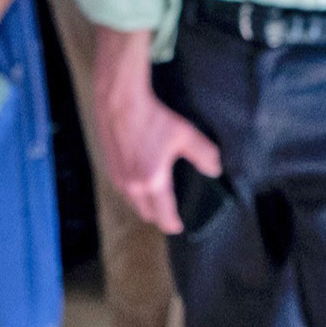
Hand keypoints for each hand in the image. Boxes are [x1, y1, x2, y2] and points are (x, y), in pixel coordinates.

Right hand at [91, 30, 218, 232]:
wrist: (119, 102)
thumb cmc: (151, 118)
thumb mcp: (185, 134)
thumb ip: (204, 155)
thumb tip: (215, 169)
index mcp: (152, 182)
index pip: (164, 217)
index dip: (174, 224)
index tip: (180, 224)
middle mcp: (133, 186)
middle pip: (147, 214)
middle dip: (159, 216)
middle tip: (171, 210)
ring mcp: (119, 178)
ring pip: (133, 203)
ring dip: (145, 204)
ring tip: (158, 195)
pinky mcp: (110, 168)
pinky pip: (124, 190)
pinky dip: (134, 191)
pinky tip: (142, 177)